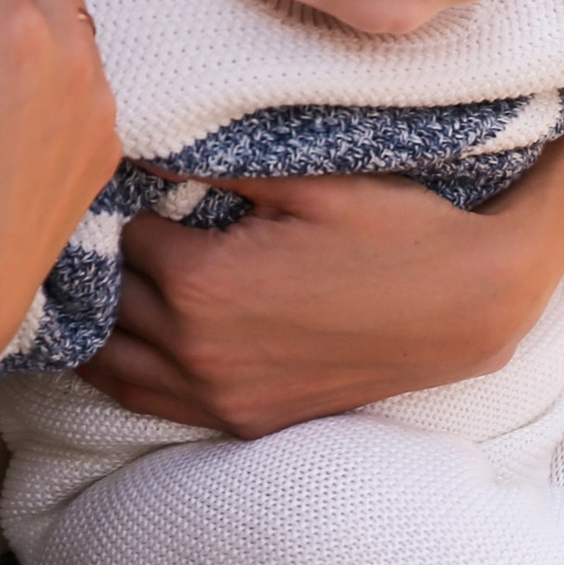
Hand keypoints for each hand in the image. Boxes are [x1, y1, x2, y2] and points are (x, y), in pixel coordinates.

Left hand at [90, 174, 539, 432]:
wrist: (468, 308)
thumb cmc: (395, 230)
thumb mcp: (304, 182)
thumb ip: (213, 167)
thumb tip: (141, 143)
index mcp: (204, 284)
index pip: (120, 235)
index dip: (119, 203)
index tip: (122, 181)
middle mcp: (199, 352)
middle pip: (108, 299)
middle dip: (102, 260)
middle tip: (101, 225)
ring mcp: (221, 396)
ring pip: (112, 363)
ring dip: (99, 320)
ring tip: (95, 280)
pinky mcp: (245, 421)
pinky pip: (150, 402)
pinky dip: (125, 370)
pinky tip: (124, 337)